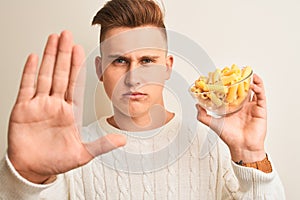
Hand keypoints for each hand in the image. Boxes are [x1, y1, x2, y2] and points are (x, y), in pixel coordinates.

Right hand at [7, 31, 125, 183]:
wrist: (33, 170)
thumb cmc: (56, 161)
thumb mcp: (83, 153)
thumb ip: (102, 144)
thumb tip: (122, 139)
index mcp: (70, 112)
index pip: (75, 84)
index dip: (77, 67)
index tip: (80, 50)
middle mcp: (55, 105)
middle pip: (60, 74)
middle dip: (64, 54)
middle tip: (67, 35)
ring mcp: (39, 105)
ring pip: (45, 75)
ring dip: (48, 57)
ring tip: (53, 40)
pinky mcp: (23, 109)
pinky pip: (26, 86)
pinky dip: (29, 72)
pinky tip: (33, 58)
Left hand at [197, 74, 266, 162]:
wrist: (241, 147)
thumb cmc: (229, 137)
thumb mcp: (213, 123)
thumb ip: (203, 115)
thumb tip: (196, 105)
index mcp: (233, 107)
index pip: (231, 92)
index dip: (229, 84)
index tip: (225, 75)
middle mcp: (243, 106)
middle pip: (243, 88)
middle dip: (241, 79)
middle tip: (237, 70)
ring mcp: (252, 107)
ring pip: (254, 90)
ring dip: (252, 80)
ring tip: (247, 72)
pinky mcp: (261, 110)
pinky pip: (261, 96)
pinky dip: (259, 88)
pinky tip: (253, 83)